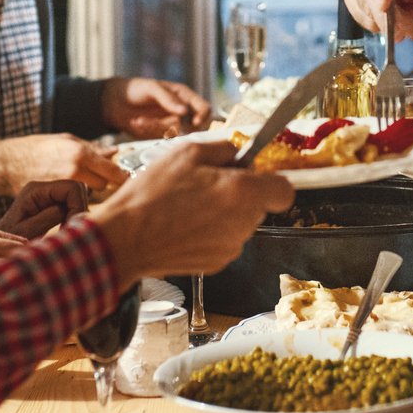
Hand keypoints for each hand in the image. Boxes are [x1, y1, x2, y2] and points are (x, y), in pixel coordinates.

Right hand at [0, 132, 126, 197]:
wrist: (7, 163)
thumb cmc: (36, 147)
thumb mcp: (66, 140)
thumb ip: (91, 148)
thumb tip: (113, 153)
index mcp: (80, 154)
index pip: (112, 171)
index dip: (123, 176)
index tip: (129, 179)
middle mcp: (75, 171)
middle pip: (104, 184)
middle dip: (102, 180)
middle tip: (95, 175)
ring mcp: (65, 187)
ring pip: (90, 193)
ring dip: (88, 189)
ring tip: (76, 182)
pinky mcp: (56, 198)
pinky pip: (74, 199)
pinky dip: (74, 196)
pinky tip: (65, 191)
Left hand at [0, 179, 90, 238]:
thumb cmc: (7, 243)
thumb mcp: (28, 231)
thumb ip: (49, 216)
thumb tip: (70, 208)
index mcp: (35, 190)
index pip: (72, 187)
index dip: (78, 206)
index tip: (72, 228)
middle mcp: (42, 188)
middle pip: (77, 189)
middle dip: (79, 210)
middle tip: (70, 232)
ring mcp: (47, 195)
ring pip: (77, 198)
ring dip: (77, 216)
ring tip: (66, 234)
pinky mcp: (50, 204)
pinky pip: (71, 206)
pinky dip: (73, 219)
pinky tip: (64, 233)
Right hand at [85, 138, 293, 282]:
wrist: (127, 239)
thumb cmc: (153, 195)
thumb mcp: (187, 153)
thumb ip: (223, 149)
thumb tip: (238, 152)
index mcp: (242, 192)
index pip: (285, 190)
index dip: (271, 180)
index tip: (254, 175)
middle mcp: (243, 222)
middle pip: (259, 205)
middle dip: (242, 194)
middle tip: (209, 185)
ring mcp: (231, 246)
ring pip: (241, 223)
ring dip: (226, 213)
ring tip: (191, 206)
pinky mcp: (218, 263)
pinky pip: (226, 241)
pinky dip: (212, 233)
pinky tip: (186, 225)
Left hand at [102, 75, 210, 137]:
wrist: (114, 103)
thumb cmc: (135, 89)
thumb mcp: (152, 88)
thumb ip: (168, 99)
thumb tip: (185, 111)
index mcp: (184, 96)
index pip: (203, 107)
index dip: (203, 116)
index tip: (195, 123)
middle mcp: (181, 111)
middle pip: (194, 126)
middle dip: (180, 127)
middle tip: (167, 127)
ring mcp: (171, 124)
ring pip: (175, 133)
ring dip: (157, 127)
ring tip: (140, 120)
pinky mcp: (160, 134)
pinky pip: (161, 138)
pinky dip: (149, 131)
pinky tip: (137, 122)